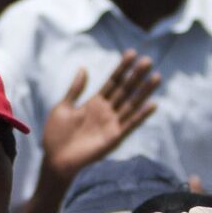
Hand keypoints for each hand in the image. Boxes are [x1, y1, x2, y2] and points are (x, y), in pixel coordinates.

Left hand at [41, 52, 161, 181]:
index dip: (122, 68)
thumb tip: (83, 68)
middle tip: (148, 60)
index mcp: (95, 102)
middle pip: (125, 90)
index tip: (132, 53)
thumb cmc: (56, 135)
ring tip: (156, 77)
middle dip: (136, 75)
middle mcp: (106, 111)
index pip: (113, 81)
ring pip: (131, 104)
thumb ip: (75, 89)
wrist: (55, 159)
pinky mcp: (114, 137)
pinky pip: (130, 124)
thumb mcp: (63, 107)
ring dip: (144, 91)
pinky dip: (141, 115)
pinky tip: (152, 104)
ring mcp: (111, 123)